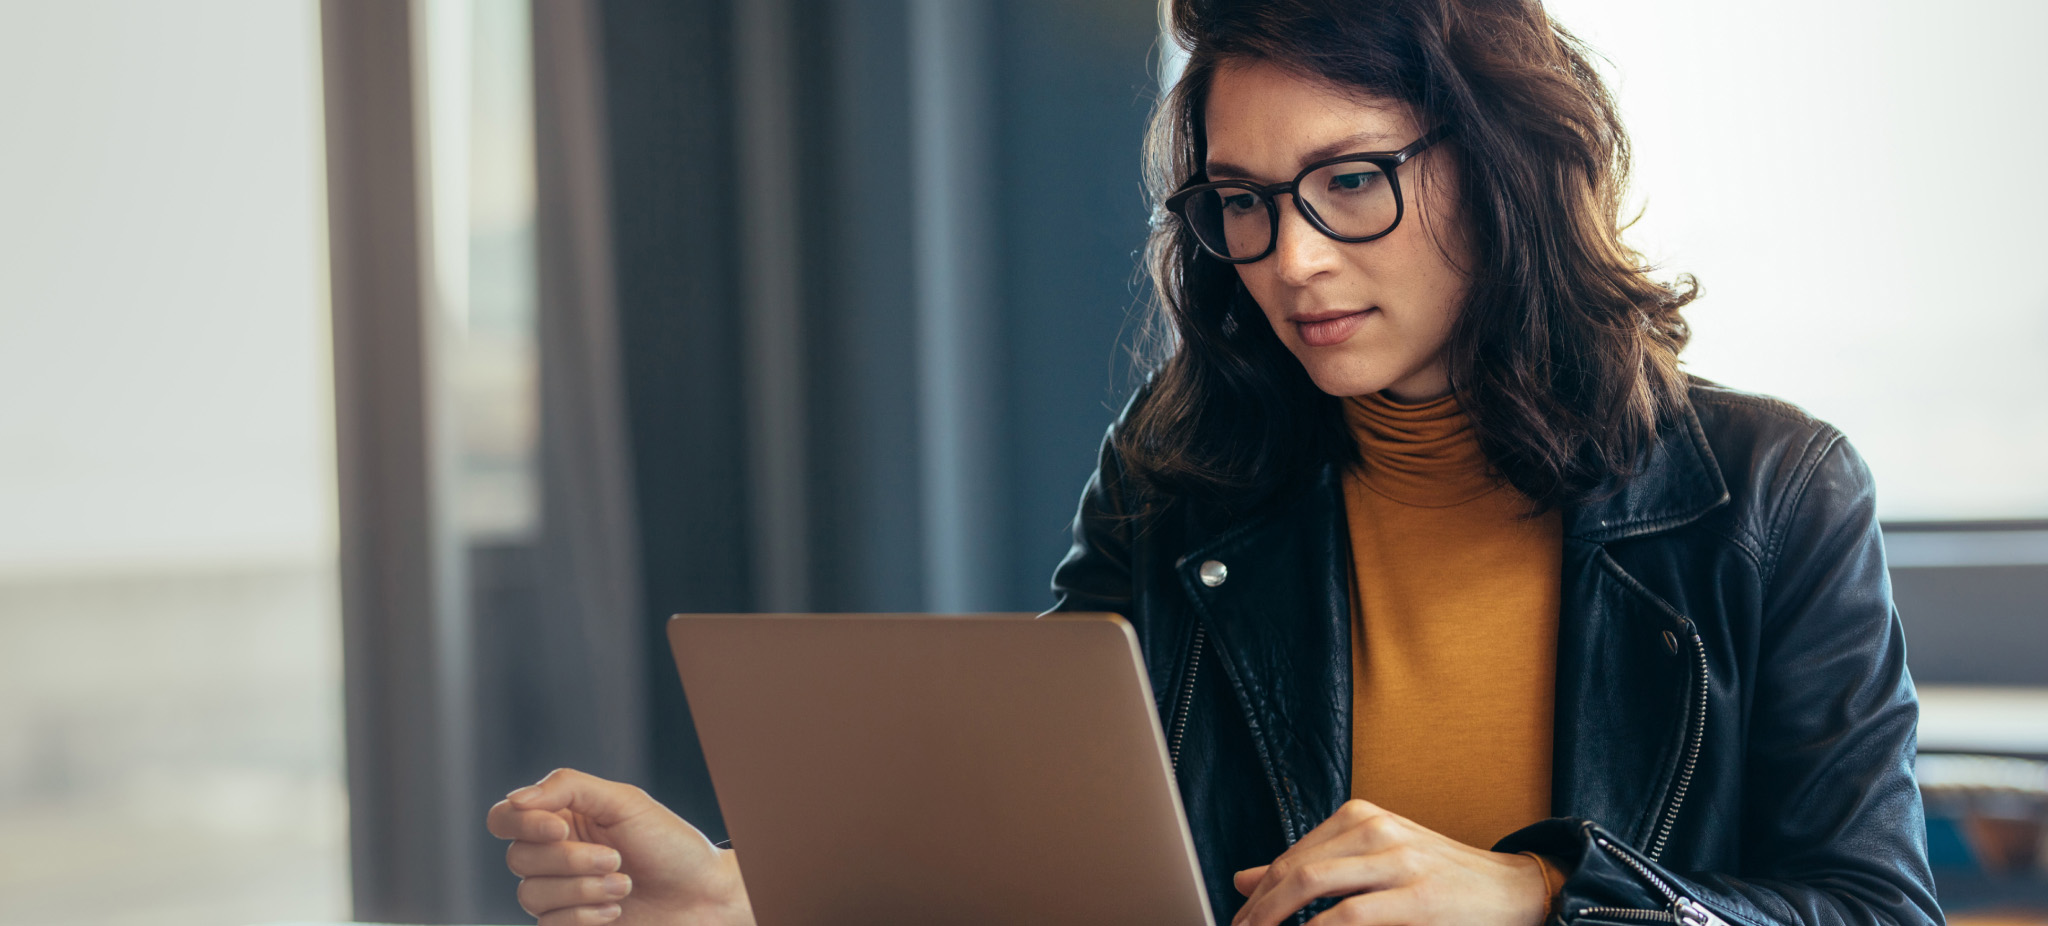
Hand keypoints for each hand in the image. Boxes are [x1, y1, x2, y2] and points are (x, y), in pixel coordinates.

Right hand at [486, 768, 753, 925]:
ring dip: (582, 890)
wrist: (702, 897)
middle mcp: (554, 854)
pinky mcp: (568, 924)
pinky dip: (584, 916)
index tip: (561, 828)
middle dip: (570, 860)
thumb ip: (568, 788)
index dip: (523, 824)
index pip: (505, 818)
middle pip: (518, 858)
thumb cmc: (669, 845)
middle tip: (616, 859)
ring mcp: (559, 893)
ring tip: (624, 884)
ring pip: (530, 894)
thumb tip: (515, 799)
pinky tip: (616, 911)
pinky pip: (548, 924)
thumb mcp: (624, 802)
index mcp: (562, 817)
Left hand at [1230, 799, 1549, 925]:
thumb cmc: (1438, 878)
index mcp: (1362, 817)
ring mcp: (1399, 862)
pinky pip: (1351, 917)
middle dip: (1260, 910)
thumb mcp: (1371, 860)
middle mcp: (1377, 830)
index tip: (1240, 921)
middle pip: (1296, 871)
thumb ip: (1311, 867)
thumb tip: (1243, 880)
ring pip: (1315, 886)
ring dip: (1277, 919)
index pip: (1292, 856)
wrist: (1512, 890)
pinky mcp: (1419, 899)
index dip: (1259, 895)